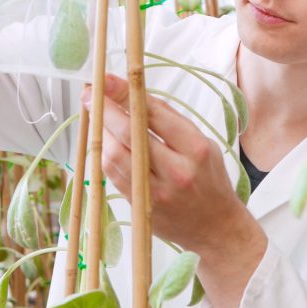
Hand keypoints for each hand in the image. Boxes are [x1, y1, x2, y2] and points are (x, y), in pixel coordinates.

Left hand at [82, 75, 266, 307]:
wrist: (216, 228)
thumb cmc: (211, 180)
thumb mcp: (202, 143)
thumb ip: (170, 122)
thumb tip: (134, 95)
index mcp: (196, 148)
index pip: (154, 113)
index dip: (126, 93)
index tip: (108, 79)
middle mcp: (176, 170)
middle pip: (130, 133)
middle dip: (105, 109)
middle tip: (90, 92)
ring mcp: (156, 191)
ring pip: (115, 155)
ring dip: (99, 132)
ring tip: (93, 114)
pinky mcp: (140, 206)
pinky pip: (112, 175)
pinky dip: (103, 154)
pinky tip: (100, 140)